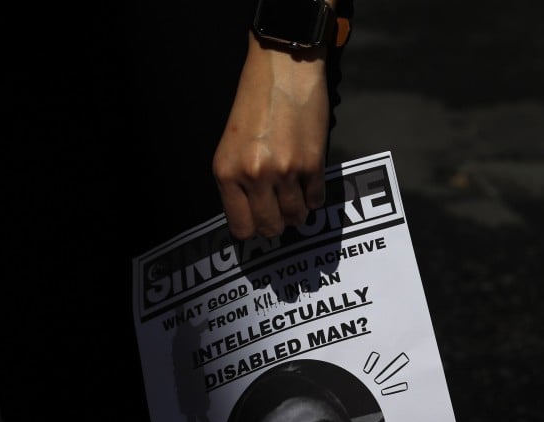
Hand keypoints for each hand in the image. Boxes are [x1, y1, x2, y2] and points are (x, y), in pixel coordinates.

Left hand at [213, 33, 330, 239]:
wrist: (283, 69)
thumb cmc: (254, 101)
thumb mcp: (231, 145)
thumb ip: (238, 181)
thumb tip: (253, 214)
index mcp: (227, 173)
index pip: (241, 228)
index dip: (252, 230)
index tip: (259, 222)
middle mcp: (254, 176)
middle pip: (269, 228)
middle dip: (277, 225)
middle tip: (280, 213)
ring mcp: (285, 172)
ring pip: (296, 217)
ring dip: (298, 212)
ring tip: (296, 196)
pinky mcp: (312, 164)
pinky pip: (316, 199)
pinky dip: (314, 196)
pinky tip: (309, 182)